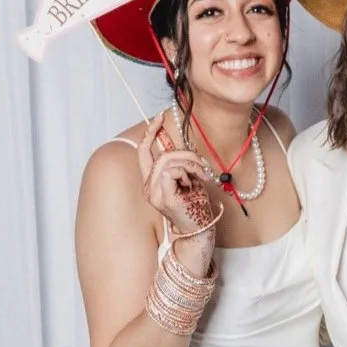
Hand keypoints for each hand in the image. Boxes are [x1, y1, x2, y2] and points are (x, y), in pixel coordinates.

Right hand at [136, 114, 216, 236]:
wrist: (200, 230)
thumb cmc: (195, 205)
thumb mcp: (188, 179)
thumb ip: (180, 163)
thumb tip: (179, 144)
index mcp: (152, 181)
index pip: (143, 151)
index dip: (149, 132)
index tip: (158, 116)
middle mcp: (149, 187)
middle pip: (163, 154)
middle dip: (187, 154)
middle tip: (203, 166)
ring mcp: (155, 193)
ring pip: (169, 161)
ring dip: (192, 164)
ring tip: (203, 176)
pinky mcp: (165, 198)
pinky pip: (173, 171)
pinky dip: (189, 172)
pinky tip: (198, 183)